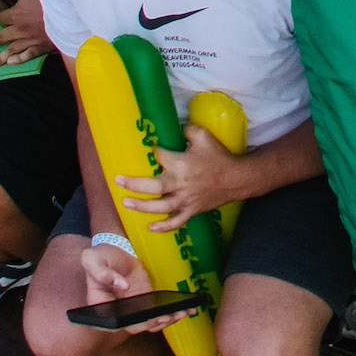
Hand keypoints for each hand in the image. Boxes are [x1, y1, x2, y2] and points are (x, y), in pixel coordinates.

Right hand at [80, 240, 195, 331]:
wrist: (115, 248)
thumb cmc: (100, 255)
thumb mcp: (92, 259)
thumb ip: (102, 273)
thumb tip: (122, 286)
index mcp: (102, 305)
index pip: (117, 321)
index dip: (134, 323)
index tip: (150, 318)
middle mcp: (118, 310)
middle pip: (137, 325)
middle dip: (155, 322)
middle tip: (170, 315)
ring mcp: (133, 306)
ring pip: (150, 321)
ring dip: (166, 319)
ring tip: (182, 312)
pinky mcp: (146, 299)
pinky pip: (158, 311)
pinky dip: (171, 312)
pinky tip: (186, 309)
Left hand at [116, 124, 245, 233]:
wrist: (237, 178)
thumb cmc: (219, 156)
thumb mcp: (204, 136)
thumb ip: (187, 130)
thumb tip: (175, 128)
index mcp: (182, 164)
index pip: (159, 156)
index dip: (152, 151)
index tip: (147, 148)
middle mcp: (180, 183)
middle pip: (153, 186)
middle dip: (133, 184)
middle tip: (118, 181)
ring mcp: (185, 199)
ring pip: (160, 207)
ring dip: (141, 206)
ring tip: (126, 202)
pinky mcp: (191, 210)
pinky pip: (176, 222)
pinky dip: (163, 227)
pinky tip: (151, 226)